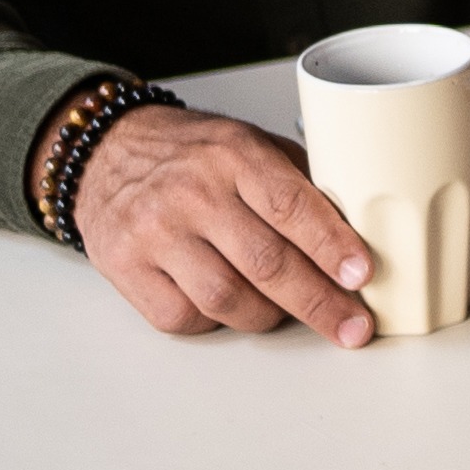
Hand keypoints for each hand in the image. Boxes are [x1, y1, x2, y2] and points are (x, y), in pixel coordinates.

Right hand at [75, 105, 375, 346]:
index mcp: (233, 154)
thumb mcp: (250, 143)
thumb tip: (357, 231)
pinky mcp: (124, 268)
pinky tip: (231, 306)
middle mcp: (191, 193)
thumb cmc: (192, 153)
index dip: (331, 245)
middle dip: (319, 302)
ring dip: (270, 316)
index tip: (362, 275)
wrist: (107, 153)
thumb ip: (299, 181)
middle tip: (353, 326)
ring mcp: (154, 233)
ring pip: (226, 298)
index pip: (291, 205)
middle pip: (265, 262)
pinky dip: (216, 322)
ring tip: (289, 312)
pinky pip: (184, 317)